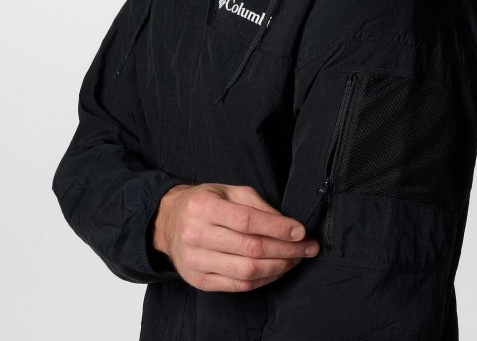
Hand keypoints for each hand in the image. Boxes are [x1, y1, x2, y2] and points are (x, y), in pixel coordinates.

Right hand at [151, 183, 319, 291]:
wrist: (168, 223)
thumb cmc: (205, 203)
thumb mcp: (228, 191)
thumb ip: (257, 205)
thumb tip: (288, 225)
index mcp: (204, 207)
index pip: (248, 220)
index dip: (278, 227)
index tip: (301, 231)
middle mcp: (196, 235)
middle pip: (250, 248)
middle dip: (286, 250)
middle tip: (308, 248)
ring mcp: (196, 261)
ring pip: (247, 271)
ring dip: (279, 267)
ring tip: (296, 259)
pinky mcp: (199, 281)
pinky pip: (238, 286)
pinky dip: (263, 280)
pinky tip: (277, 270)